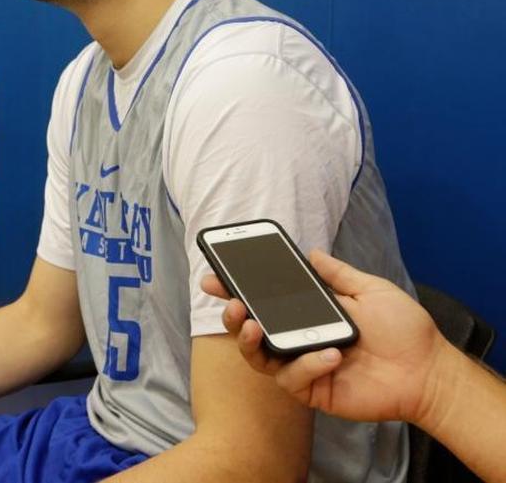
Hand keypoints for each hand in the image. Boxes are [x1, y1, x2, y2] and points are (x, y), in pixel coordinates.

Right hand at [201, 250, 445, 423]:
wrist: (428, 369)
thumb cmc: (404, 330)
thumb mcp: (370, 290)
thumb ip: (338, 274)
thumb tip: (311, 253)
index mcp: (308, 315)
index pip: (264, 302)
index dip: (236, 290)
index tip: (215, 277)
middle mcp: (299, 340)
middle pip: (250, 330)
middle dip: (232, 316)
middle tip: (232, 303)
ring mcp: (303, 366)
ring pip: (259, 358)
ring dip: (250, 342)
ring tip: (253, 325)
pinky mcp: (313, 390)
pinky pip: (292, 379)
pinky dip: (307, 364)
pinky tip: (330, 354)